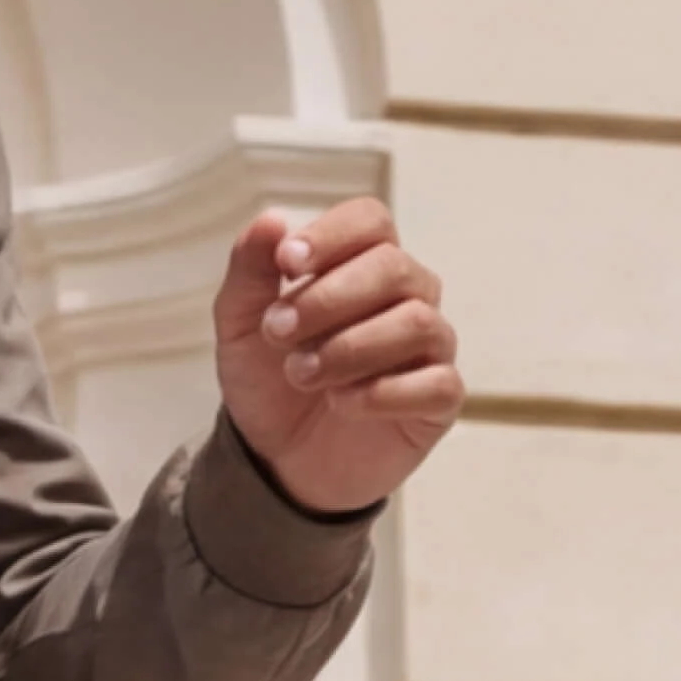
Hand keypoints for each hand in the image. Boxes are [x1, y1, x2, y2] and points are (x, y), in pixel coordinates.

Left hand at [214, 197, 462, 518]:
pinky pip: (435, 383)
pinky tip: (340, 403)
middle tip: (279, 333)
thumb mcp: (242, 326)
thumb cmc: (270, 381)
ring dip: (349, 348)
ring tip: (301, 375)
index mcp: (363, 264)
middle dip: (329, 299)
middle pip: (392, 267)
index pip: (370, 221)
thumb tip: (272, 220)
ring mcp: (429, 347)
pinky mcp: (438, 401)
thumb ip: (251, 271)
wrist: (277, 460)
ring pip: (415, 322)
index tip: (287, 264)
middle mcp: (407, 296)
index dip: (331, 236)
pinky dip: (382, 393)